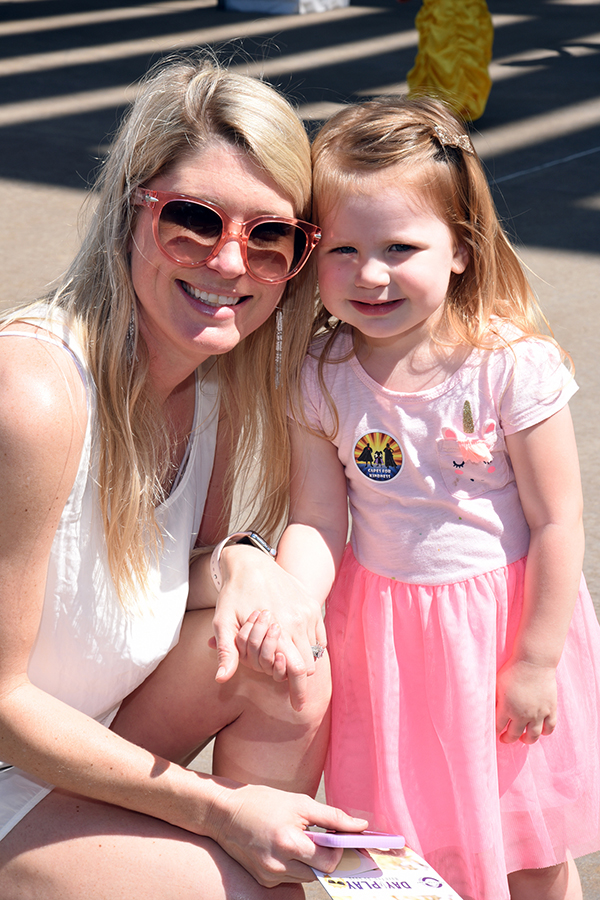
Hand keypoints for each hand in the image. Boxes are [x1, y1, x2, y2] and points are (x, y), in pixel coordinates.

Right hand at [207, 781, 368, 886]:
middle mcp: (278, 866)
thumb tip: (360, 827)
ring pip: (306, 877)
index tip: (345, 839)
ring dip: (311, 861)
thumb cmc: (261, 802)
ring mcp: (269, 877)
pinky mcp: (263, 881)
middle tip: (326, 838)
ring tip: (302, 839)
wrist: (224, 812)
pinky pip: (290, 878)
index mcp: (289, 844)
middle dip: (327, 856)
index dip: (340, 851)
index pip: (329, 862)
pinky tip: (285, 846)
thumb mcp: (300, 803)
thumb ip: (332, 817)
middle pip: (320, 872)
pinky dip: (295, 865)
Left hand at [212, 545, 326, 704]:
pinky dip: (310, 645)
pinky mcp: (312, 604)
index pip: (298, 670)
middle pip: (310, 664)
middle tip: (287, 684)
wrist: (250, 562)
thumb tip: (221, 679)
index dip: (299, 692)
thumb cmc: (233, 594)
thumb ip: (227, 651)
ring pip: (316, 650)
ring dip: (303, 659)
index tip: (298, 707)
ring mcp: (309, 611)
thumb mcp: (223, 621)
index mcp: (280, 628)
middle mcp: (299, 620)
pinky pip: (318, 635)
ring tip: (285, 658)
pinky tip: (292, 643)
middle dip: (299, 677)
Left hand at [496, 657, 557, 743]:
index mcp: (506, 708)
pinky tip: (540, 731)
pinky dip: (545, 732)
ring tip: (523, 738)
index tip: (494, 733)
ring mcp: (538, 713)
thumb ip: (495, 700)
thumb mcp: (497, 684)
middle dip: (508, 739)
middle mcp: (522, 714)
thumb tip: (490, 711)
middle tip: (505, 738)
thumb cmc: (513, 670)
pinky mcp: (550, 710)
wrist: (534, 661)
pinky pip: (549, 727)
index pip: (498, 727)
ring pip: (533, 736)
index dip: (495, 732)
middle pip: (514, 734)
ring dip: (527, 740)